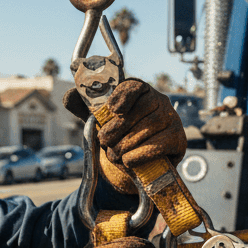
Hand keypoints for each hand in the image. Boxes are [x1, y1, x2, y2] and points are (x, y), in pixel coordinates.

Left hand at [64, 79, 186, 192]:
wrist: (142, 161)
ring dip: (128, 143)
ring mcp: (172, 119)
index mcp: (141, 91)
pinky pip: (161, 144)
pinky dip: (141, 154)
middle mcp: (160, 101)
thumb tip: (68, 96)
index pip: (134, 86)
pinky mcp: (179, 139)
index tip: (112, 109)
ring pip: (151, 127)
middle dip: (119, 128)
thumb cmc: (122, 135)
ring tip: (115, 155)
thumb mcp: (102, 122)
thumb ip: (85, 109)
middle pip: (142, 109)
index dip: (123, 96)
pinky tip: (129, 160)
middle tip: (105, 142)